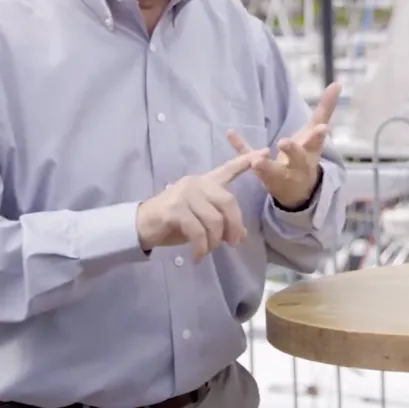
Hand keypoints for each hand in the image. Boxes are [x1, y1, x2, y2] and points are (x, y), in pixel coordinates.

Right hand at [136, 150, 267, 258]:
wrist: (142, 225)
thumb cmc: (173, 222)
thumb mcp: (200, 220)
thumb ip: (219, 221)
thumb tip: (239, 235)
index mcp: (205, 182)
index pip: (228, 169)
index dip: (246, 161)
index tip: (265, 151)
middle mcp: (197, 184)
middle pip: (228, 202)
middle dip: (234, 225)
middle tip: (233, 243)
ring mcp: (185, 195)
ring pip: (214, 220)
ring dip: (215, 241)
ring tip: (207, 251)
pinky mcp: (175, 210)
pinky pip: (198, 231)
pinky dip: (201, 247)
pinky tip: (197, 256)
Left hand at [227, 83, 340, 208]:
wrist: (297, 192)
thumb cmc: (307, 157)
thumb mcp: (316, 135)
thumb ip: (325, 110)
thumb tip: (337, 83)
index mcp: (311, 153)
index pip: (316, 144)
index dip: (319, 136)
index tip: (322, 128)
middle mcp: (297, 166)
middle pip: (296, 159)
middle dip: (292, 151)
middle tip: (284, 142)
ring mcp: (278, 173)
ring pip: (272, 171)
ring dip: (264, 165)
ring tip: (256, 160)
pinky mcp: (261, 175)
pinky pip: (248, 161)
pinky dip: (240, 147)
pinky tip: (231, 133)